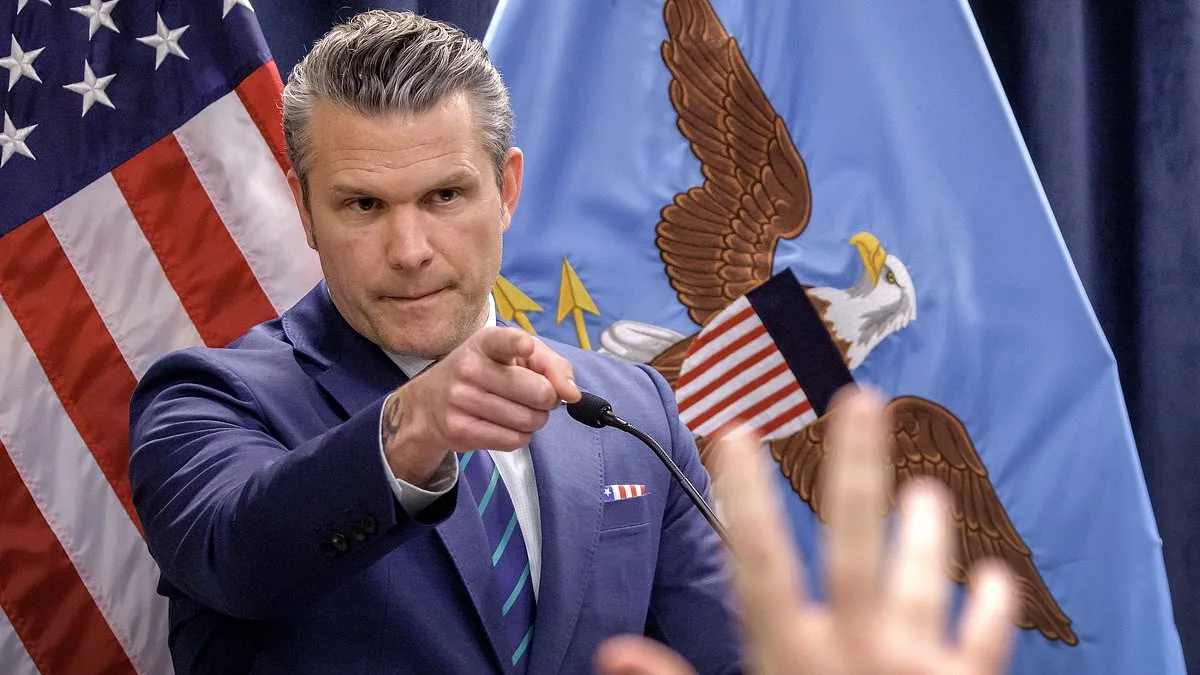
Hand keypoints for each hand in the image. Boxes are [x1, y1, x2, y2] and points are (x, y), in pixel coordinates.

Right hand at [381, 327, 580, 485]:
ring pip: (529, 420)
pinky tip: (508, 426)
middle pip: (537, 392)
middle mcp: (470, 368)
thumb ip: (551, 365)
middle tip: (539, 397)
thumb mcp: (513, 356)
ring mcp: (462, 400)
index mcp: (486, 342)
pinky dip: (521, 436)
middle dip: (549, 399)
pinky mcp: (461, 430)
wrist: (430, 404)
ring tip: (521, 411)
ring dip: (536, 420)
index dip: (519, 346)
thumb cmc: (484, 373)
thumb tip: (572, 393)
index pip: (504, 341)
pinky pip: (514, 440)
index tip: (526, 348)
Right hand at [595, 388, 1016, 674]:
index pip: (758, 559)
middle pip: (855, 540)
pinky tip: (997, 579)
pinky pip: (984, 640)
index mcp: (792, 656)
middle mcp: (856, 648)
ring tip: (930, 488)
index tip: (735, 432)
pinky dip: (991, 610)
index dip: (742, 493)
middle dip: (856, 466)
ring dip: (928, 530)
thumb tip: (612, 651)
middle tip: (862, 401)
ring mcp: (916, 665)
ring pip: (924, 578)